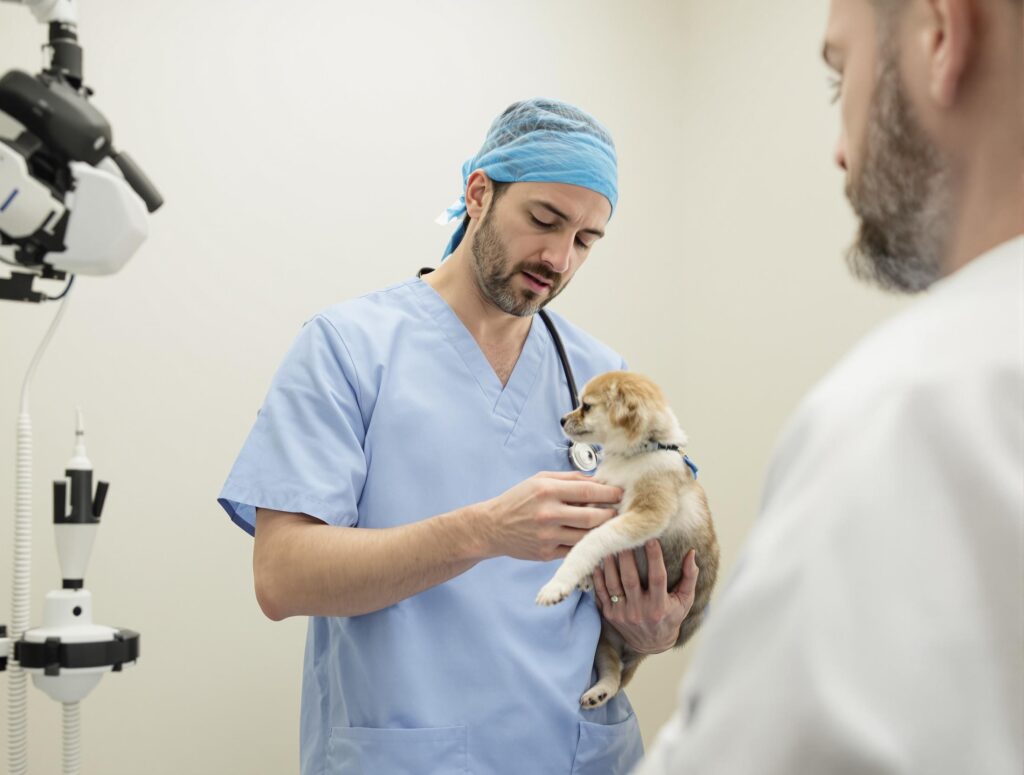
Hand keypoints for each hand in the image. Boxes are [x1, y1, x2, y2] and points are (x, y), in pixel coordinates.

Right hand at [480, 472, 621, 561]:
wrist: (492, 527)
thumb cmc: (518, 500)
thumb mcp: (540, 479)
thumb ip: (569, 479)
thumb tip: (598, 480)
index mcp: (547, 490)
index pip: (588, 491)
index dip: (610, 493)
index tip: (621, 493)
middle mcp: (548, 514)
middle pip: (592, 517)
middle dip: (611, 514)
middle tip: (619, 511)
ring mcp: (548, 536)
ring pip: (587, 536)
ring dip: (601, 531)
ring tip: (608, 524)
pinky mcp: (546, 554)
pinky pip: (575, 550)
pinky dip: (586, 544)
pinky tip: (591, 537)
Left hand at [593, 542, 698, 654]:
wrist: (651, 643)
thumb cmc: (671, 616)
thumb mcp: (684, 600)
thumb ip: (689, 577)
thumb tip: (692, 552)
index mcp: (659, 606)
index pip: (657, 578)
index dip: (655, 558)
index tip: (651, 538)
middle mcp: (640, 611)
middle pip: (630, 580)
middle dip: (626, 557)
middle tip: (623, 537)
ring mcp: (623, 614)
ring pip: (613, 585)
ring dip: (610, 564)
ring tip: (609, 546)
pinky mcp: (610, 616)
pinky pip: (601, 594)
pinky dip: (598, 578)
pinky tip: (598, 562)